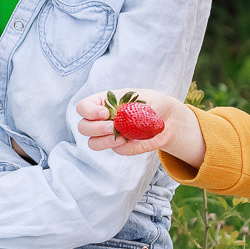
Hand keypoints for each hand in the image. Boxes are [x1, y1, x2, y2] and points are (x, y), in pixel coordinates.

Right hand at [74, 90, 204, 167]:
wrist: (166, 120)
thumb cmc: (153, 103)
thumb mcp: (144, 98)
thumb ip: (131, 108)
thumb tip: (120, 120)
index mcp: (103, 102)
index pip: (83, 107)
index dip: (89, 111)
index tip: (105, 113)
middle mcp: (101, 119)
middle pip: (83, 127)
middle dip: (95, 128)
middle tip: (112, 127)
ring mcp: (108, 135)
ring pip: (92, 143)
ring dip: (104, 141)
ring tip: (121, 137)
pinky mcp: (119, 146)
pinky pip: (115, 150)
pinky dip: (123, 146)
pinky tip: (134, 140)